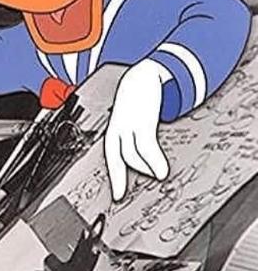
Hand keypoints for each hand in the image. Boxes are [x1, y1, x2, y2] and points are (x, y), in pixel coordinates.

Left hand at [103, 59, 171, 201]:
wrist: (143, 76)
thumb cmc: (136, 102)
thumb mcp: (130, 120)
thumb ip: (132, 138)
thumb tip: (143, 159)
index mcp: (114, 131)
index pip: (110, 157)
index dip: (112, 176)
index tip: (116, 194)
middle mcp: (117, 129)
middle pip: (114, 157)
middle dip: (117, 178)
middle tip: (121, 195)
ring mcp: (128, 125)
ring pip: (130, 154)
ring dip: (143, 169)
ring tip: (157, 177)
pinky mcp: (143, 121)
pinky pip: (146, 146)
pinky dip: (153, 160)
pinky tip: (161, 170)